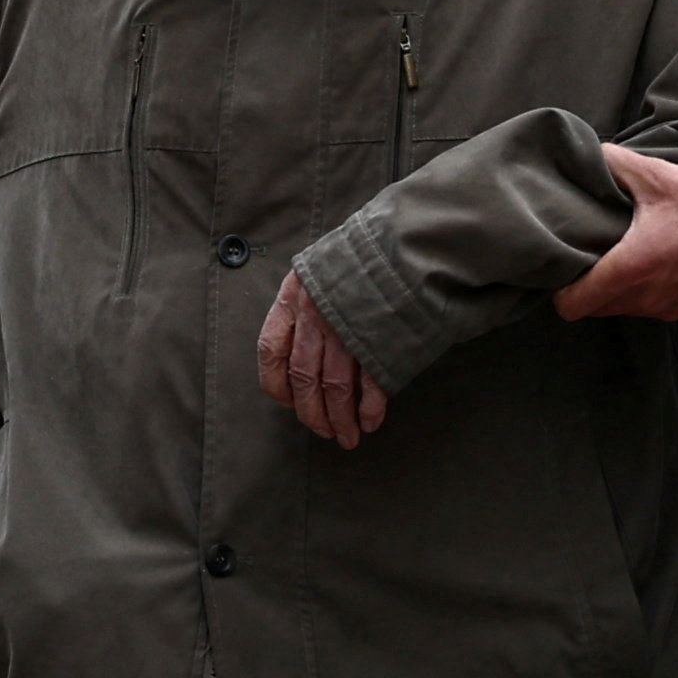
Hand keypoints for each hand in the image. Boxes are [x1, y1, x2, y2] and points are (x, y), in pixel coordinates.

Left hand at [257, 269, 388, 448]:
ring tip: (347, 437)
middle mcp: (315, 315)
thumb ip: (308, 303)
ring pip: (334, 387)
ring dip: (340, 418)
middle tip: (324, 432)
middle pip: (303, 377)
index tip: (288, 403)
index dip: (275, 383)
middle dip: (312, 413)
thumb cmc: (364, 256)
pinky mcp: (379, 339)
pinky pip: (369, 382)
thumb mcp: (322, 268)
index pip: (270, 350)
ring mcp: (347, 329)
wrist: (407, 240)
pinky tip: (370, 421)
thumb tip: (305, 348)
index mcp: (294, 297)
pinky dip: (369, 408)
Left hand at [550, 145, 677, 323]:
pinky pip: (656, 306)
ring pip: (627, 307)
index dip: (561, 289)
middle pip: (596, 307)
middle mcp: (647, 300)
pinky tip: (663, 258)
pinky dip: (651, 289)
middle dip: (589, 284)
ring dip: (622, 285)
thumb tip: (589, 154)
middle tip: (594, 251)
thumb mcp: (659, 175)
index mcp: (630, 270)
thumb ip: (616, 165)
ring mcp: (670, 310)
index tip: (566, 264)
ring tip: (629, 249)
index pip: (571, 306)